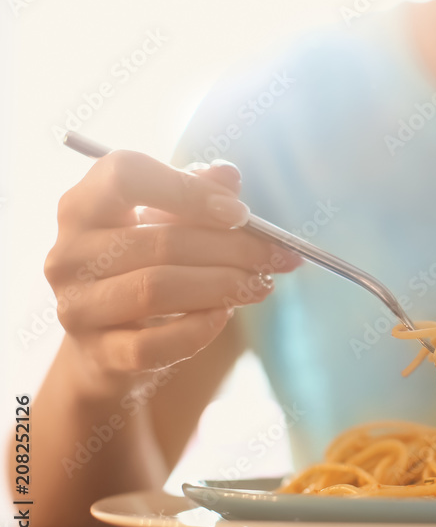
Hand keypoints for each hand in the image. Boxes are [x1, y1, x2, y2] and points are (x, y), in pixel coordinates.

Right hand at [44, 151, 300, 377]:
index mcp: (84, 205)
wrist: (109, 338)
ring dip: (223, 286)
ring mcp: (77, 306)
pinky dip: (197, 329)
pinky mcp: (96, 352)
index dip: (189, 190)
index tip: (240, 213)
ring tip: (260, 284)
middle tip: (276, 257)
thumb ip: (197, 192)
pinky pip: (153, 344)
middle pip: (161, 242)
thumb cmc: (145, 263)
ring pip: (157, 289)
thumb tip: (228, 174)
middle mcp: (69, 253)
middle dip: (232, 250)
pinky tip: (223, 316)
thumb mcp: (167, 220)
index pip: (126, 176)